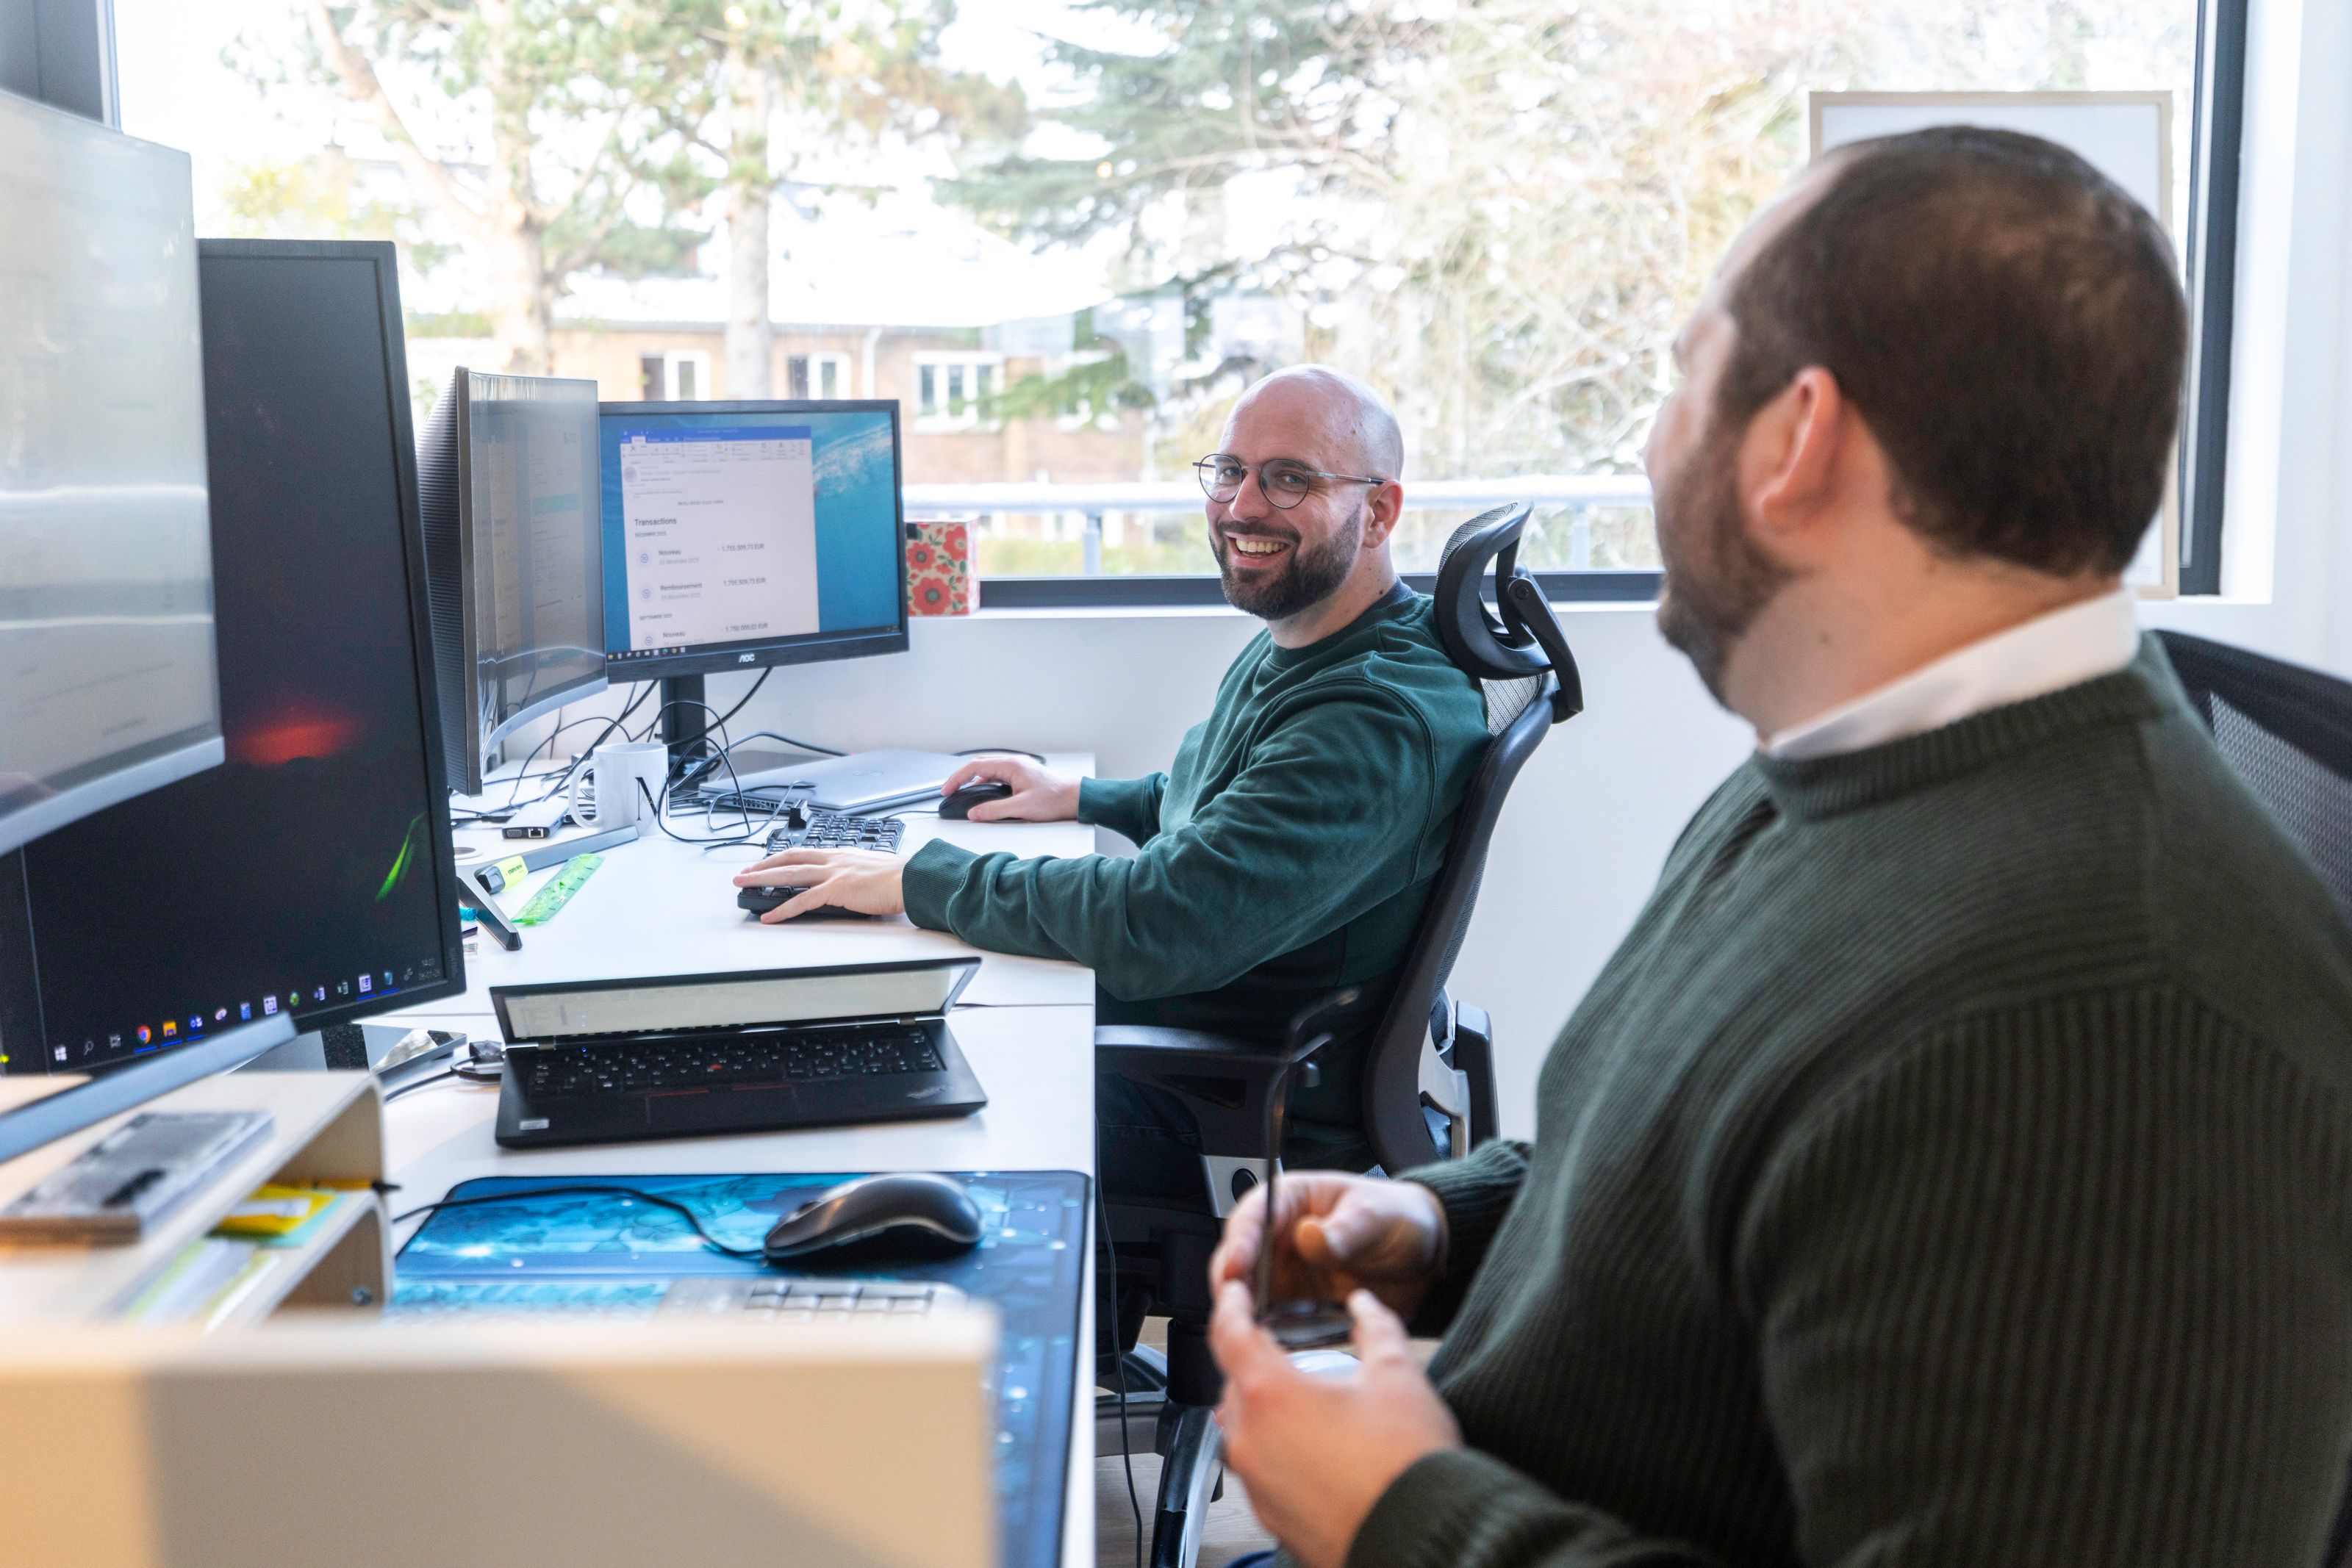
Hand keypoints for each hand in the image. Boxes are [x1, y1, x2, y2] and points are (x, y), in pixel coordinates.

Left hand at [732, 847, 903, 921]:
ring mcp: (833, 873)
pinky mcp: (836, 890)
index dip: (781, 857)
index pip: (803, 853)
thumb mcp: (871, 870)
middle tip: (743, 871)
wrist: (912, 879)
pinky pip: (802, 901)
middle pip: (789, 859)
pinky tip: (770, 917)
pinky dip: (782, 909)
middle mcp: (833, 860)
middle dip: (762, 865)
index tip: (766, 861)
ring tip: (744, 884)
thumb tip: (850, 886)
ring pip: (788, 875)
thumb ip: (855, 875)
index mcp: (842, 854)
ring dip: (762, 879)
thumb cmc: (899, 878)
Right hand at [939, 756, 1078, 822]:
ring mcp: (1019, 768)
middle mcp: (1014, 763)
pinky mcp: (1023, 776)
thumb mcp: (1022, 808)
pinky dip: (985, 782)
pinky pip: (997, 775)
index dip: (957, 779)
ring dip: (973, 779)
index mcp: (1011, 765)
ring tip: (961, 792)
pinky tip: (983, 793)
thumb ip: (995, 810)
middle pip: (979, 765)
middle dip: (961, 777)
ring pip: (988, 769)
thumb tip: (974, 813)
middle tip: (949, 791)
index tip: (946, 790)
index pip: (975, 767)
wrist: (1077, 798)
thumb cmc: (1055, 800)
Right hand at [1209, 1171, 1447, 1320]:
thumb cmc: (1396, 1218)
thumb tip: (1309, 1236)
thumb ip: (1344, 1229)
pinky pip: (1273, 1327)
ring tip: (1256, 1338)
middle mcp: (1277, 1239)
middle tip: (1239, 1312)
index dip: (1239, 1243)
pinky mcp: (1294, 1308)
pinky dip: (1272, 1339)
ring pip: (1247, 1299)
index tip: (1235, 1268)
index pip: (1252, 1217)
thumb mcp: (1375, 1216)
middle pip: (1236, 1262)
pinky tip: (1279, 1351)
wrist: (1423, 1255)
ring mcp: (1283, 1276)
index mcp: (1290, 1200)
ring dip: (1246, 1318)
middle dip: (1233, 1288)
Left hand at [1212, 1283, 1461, 1567]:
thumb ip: (1376, 1329)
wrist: (1421, 1542)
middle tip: (1282, 1349)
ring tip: (1308, 1403)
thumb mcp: (1399, 1377)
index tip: (1234, 1292)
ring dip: (1266, 1410)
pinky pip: (1262, 1471)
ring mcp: (1257, 1485)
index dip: (1230, 1304)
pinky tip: (1318, 1451)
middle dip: (1255, 1362)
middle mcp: (1251, 1441)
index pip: (1230, 1333)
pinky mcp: (1272, 1517)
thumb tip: (1366, 1306)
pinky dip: (1278, 1452)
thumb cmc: (1405, 1468)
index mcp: (1270, 1395)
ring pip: (1245, 1430)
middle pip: (1235, 1384)